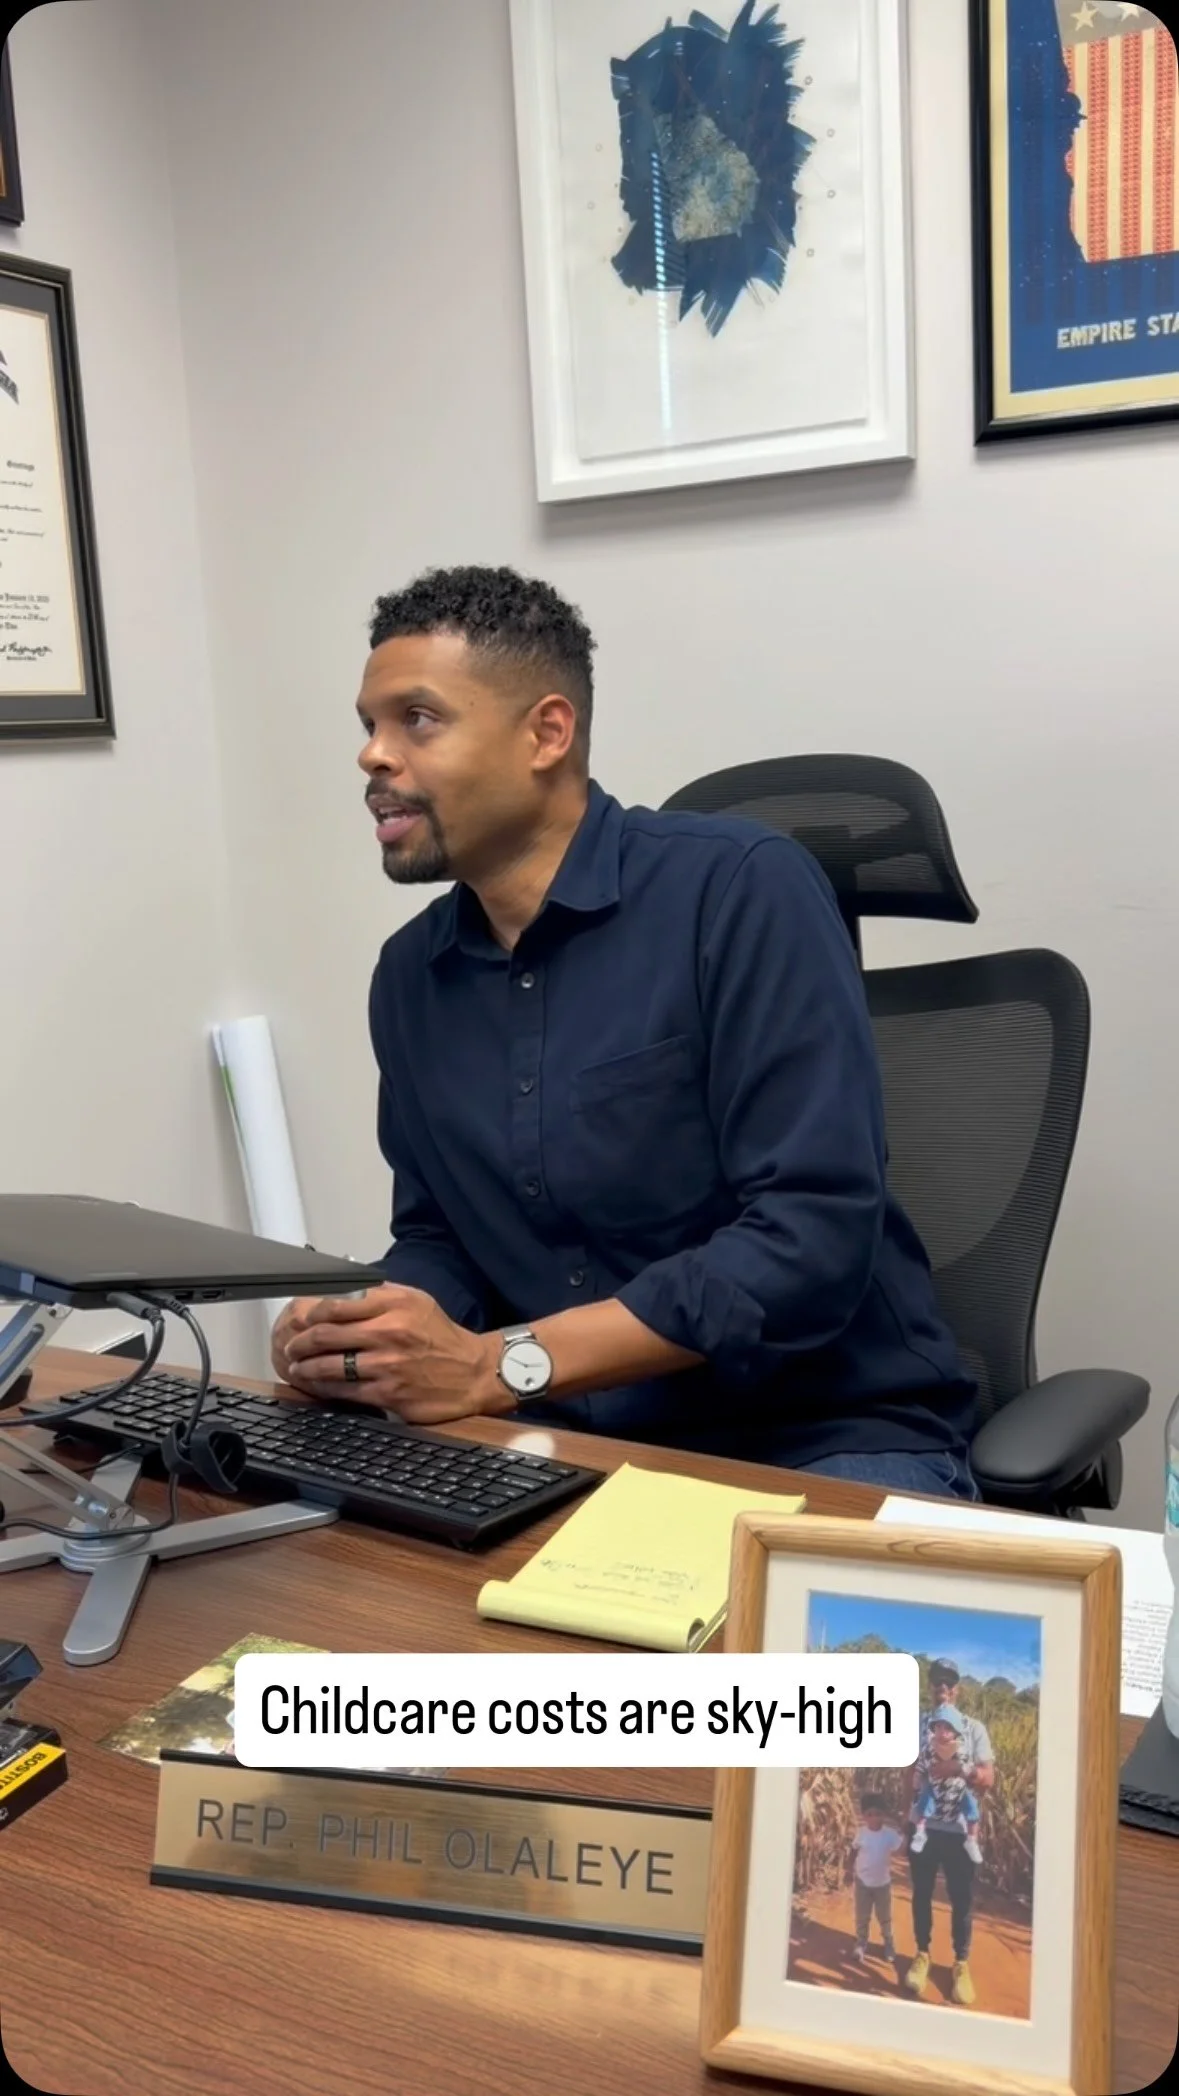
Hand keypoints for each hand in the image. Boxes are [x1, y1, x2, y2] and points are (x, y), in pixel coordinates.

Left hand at [279, 1284, 511, 1424]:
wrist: (474, 1373)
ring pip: (330, 1366)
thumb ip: (380, 1294)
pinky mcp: (388, 1394)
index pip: (337, 1304)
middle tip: (291, 1346)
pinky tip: (317, 1386)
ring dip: (306, 1367)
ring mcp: (388, 1365)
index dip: (310, 1313)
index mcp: (394, 1305)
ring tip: (297, 1367)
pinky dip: (324, 1388)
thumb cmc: (441, 1337)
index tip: (300, 1318)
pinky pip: (345, 1391)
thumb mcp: (416, 1302)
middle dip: (300, 1342)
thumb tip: (342, 1289)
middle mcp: (389, 1332)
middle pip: (326, 1335)